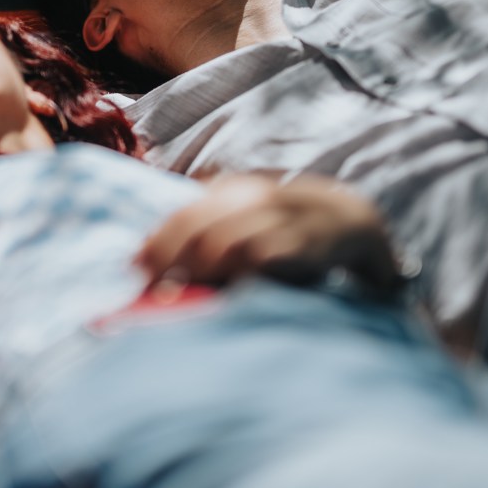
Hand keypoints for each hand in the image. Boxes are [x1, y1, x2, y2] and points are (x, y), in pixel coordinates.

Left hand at [135, 173, 401, 294]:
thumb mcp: (246, 212)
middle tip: (156, 294)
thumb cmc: (284, 226)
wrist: (351, 222)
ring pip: (225, 243)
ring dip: (199, 272)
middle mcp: (253, 198)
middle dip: (171, 262)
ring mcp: (279, 220)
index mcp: (233, 189)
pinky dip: (238, 277)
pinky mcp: (302, 245)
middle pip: (198, 227)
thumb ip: (207, 225)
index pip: (184, 213)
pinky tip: (225, 295)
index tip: (137, 270)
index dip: (157, 242)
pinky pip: (260, 258)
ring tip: (184, 298)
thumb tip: (153, 259)